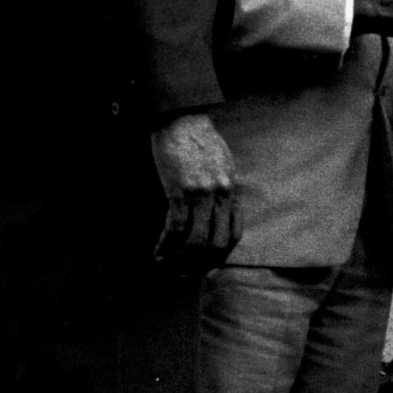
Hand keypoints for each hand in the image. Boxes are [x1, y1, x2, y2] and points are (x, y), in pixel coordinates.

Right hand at [151, 112, 241, 270]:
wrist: (181, 118)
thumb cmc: (199, 141)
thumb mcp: (222, 165)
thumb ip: (223, 190)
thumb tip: (218, 214)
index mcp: (232, 190)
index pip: (234, 233)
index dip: (221, 256)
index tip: (208, 267)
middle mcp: (221, 195)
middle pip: (216, 243)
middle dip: (200, 265)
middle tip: (185, 274)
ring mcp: (201, 194)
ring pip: (195, 240)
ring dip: (180, 260)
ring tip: (168, 267)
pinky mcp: (179, 191)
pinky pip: (174, 228)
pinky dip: (166, 245)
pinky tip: (158, 252)